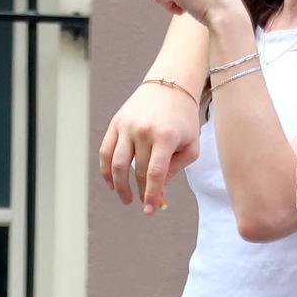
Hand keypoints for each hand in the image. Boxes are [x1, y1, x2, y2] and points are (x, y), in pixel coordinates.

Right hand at [100, 82, 199, 213]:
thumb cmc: (185, 120)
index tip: (150, 210)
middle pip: (137, 171)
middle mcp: (143, 130)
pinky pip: (105, 151)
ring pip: (116, 164)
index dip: (151, 195)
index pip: (154, 173)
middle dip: (141, 192)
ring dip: (120, 185)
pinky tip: (112, 184)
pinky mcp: (116, 123)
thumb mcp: (191, 145)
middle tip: (145, 205)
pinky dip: (106, 170)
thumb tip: (158, 188)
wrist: (170, 86)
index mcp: (165, 136)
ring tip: (126, 198)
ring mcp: (126, 126)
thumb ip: (176, 168)